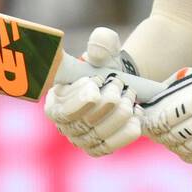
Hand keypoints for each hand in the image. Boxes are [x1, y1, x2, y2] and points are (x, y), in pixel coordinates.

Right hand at [44, 28, 142, 155]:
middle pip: (83, 123)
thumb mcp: (105, 49)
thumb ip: (101, 43)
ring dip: (120, 112)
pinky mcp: (98, 148)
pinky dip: (127, 129)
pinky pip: (112, 144)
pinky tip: (136, 114)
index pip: (60, 110)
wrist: (122, 84)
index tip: (96, 84)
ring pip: (100, 134)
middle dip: (106, 101)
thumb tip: (97, 48)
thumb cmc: (106, 65)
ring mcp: (80, 139)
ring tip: (129, 95)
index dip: (78, 100)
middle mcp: (63, 124)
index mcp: (55, 100)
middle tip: (118, 84)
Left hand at [141, 66, 191, 164]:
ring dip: (175, 147)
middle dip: (161, 137)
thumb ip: (167, 89)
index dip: (153, 126)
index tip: (148, 126)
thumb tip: (147, 102)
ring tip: (170, 142)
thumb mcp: (187, 76)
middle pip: (174, 137)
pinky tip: (185, 151)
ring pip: (187, 149)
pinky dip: (191, 157)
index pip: (165, 122)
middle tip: (155, 135)